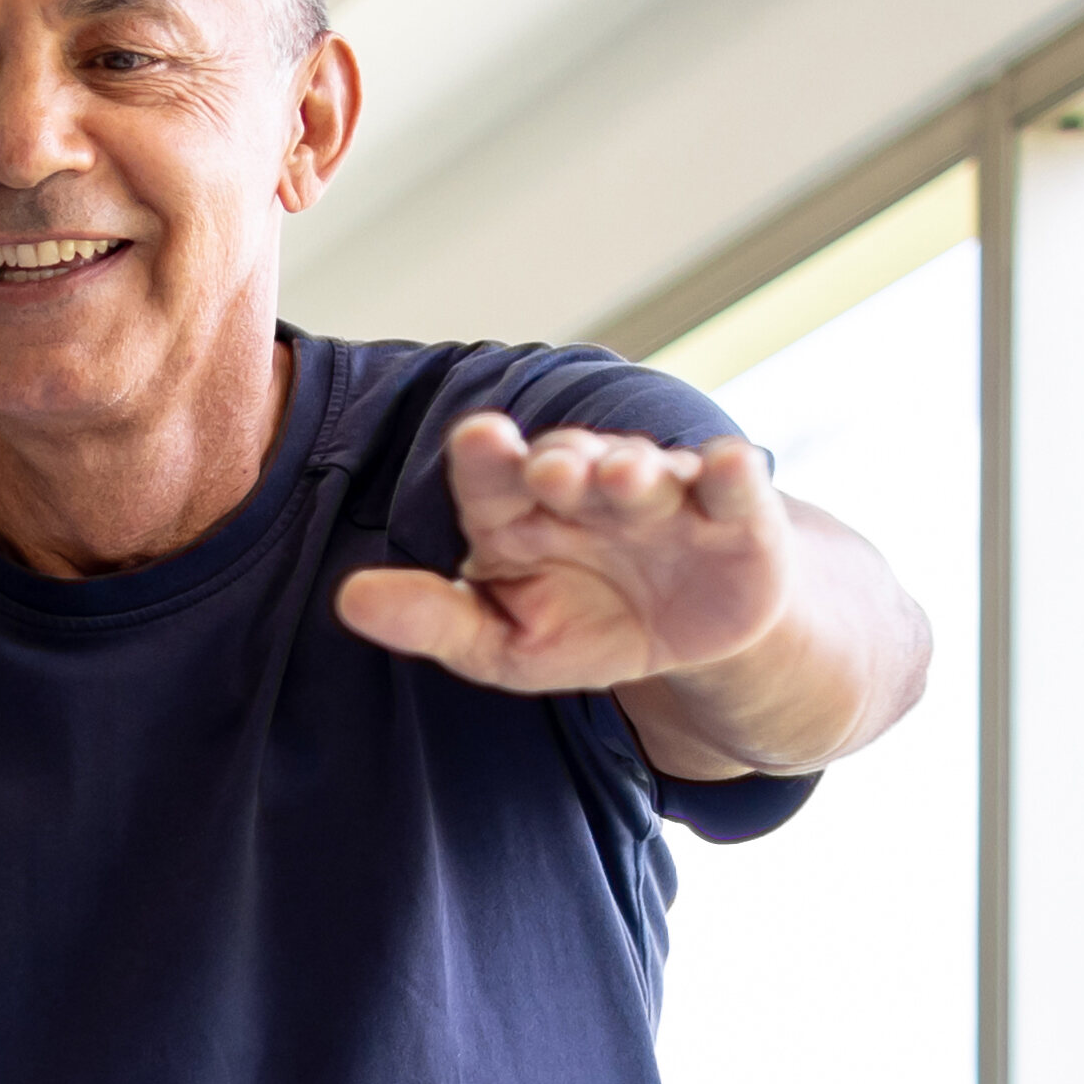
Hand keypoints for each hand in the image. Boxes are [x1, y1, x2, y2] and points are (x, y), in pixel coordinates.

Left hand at [327, 408, 796, 698]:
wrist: (687, 643)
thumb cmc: (580, 628)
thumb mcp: (501, 644)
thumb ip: (432, 620)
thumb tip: (348, 600)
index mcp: (520, 513)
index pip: (493, 479)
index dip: (487, 460)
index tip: (478, 440)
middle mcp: (589, 488)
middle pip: (570, 463)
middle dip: (562, 463)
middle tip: (549, 469)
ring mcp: (664, 494)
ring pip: (647, 471)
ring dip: (636, 470)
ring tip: (621, 477)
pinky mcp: (736, 513)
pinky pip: (736, 486)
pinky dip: (735, 474)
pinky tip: (729, 464)